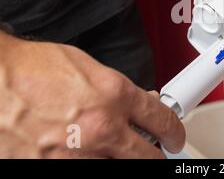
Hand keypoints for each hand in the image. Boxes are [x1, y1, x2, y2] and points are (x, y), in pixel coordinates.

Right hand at [0, 32, 184, 157]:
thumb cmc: (34, 69)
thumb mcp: (88, 68)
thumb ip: (118, 89)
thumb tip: (140, 102)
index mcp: (115, 95)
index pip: (162, 119)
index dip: (175, 131)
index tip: (175, 136)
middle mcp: (101, 128)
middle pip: (150, 158)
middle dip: (157, 156)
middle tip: (156, 152)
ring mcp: (78, 155)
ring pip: (122, 171)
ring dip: (124, 162)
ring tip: (115, 152)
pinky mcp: (54, 169)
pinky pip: (89, 173)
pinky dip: (93, 164)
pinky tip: (85, 154)